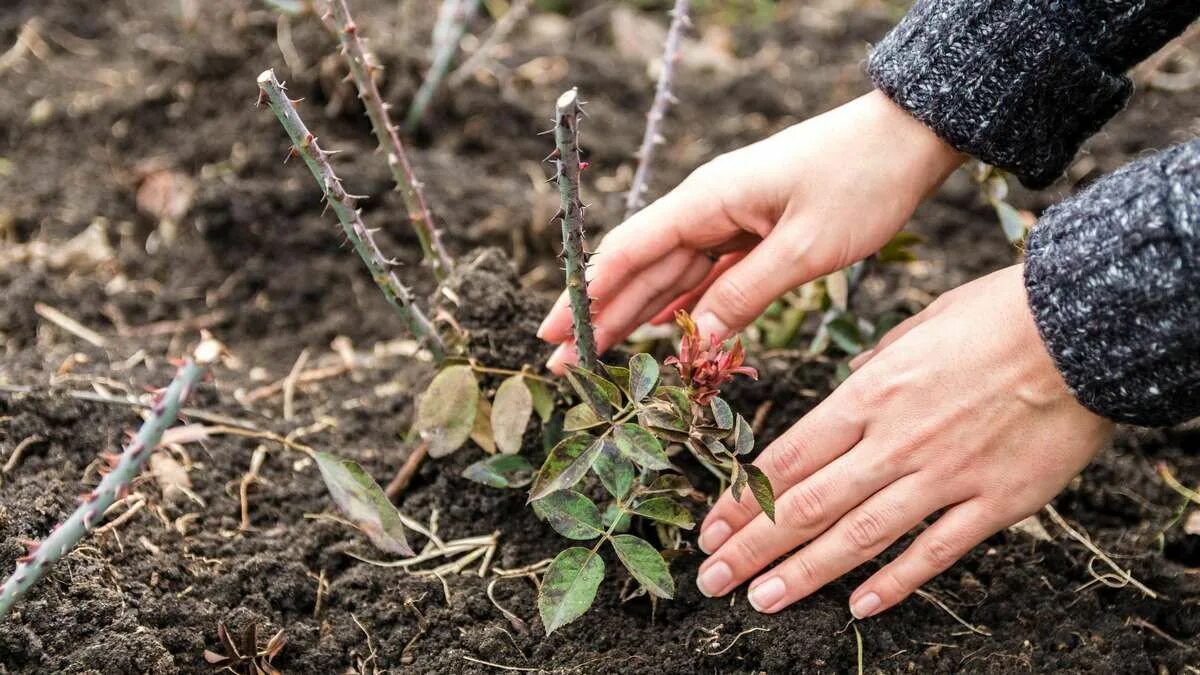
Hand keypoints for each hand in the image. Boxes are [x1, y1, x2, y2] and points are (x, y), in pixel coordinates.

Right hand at [538, 90, 963, 372]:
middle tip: (561, 364)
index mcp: (707, 201)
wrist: (906, 138)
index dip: (586, 295)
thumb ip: (744, 295)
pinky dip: (678, 305)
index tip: (552, 333)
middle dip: (598, 316)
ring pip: (668, 276)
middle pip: (639, 268)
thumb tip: (691, 341)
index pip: (629, 252)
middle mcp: (706, 207)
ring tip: (595, 356)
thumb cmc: (861, 182)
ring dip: (631, 316)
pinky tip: (657, 331)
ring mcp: (728, 218)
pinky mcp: (752, 229)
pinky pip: (704, 275)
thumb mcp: (805, 247)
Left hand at [694, 265, 1113, 616]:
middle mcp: (895, 441)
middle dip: (752, 547)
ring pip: (858, 536)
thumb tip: (850, 386)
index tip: (710, 528)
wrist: (1084, 327)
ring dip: (803, 573)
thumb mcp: (916, 326)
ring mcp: (944, 475)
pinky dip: (895, 581)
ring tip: (759, 600)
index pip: (788, 457)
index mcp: (869, 394)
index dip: (743, 499)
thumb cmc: (998, 314)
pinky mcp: (995, 502)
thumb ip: (875, 368)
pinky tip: (860, 607)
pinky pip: (936, 551)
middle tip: (711, 580)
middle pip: (808, 504)